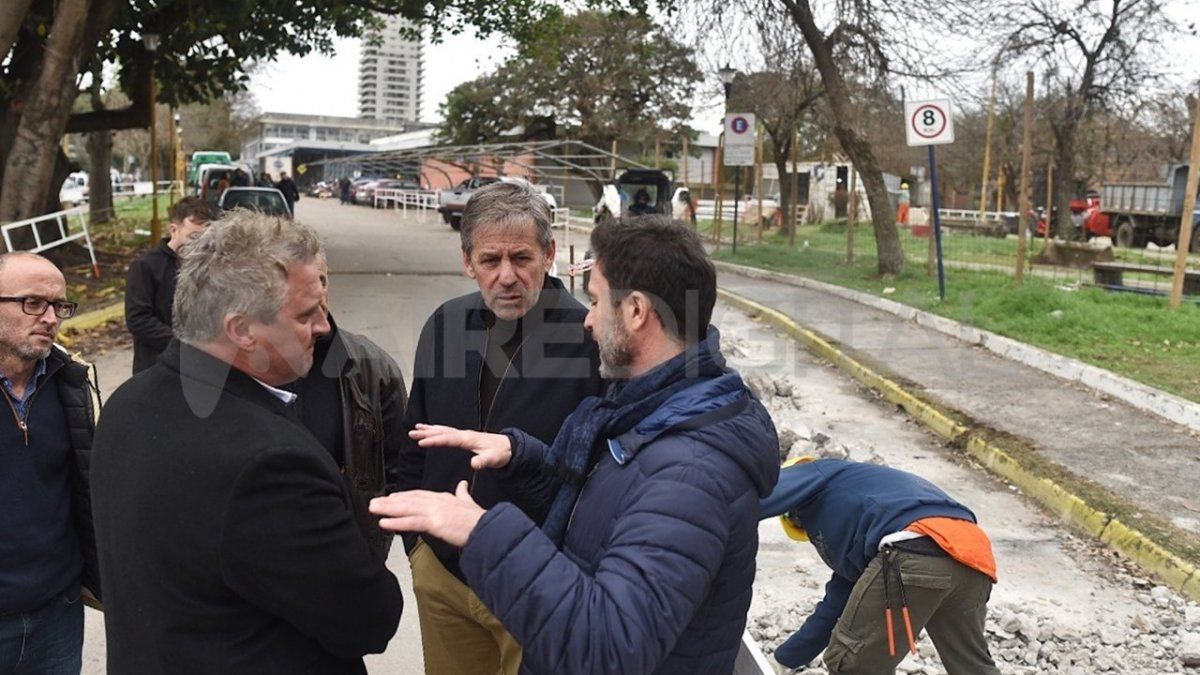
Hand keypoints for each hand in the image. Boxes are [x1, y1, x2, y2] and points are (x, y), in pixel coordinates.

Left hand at [370, 481, 484, 546]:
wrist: (488, 528)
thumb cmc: (479, 520)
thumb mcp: (468, 502)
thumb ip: (462, 493)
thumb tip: (462, 484)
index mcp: (443, 498)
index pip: (419, 495)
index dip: (403, 496)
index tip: (391, 498)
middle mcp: (437, 502)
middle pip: (409, 500)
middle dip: (390, 502)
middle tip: (374, 503)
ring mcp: (435, 511)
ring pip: (407, 509)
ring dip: (388, 509)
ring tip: (373, 509)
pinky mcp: (435, 523)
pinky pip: (412, 522)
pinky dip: (397, 522)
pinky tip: (384, 523)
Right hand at [409, 423, 512, 469]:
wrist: (508, 447)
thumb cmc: (500, 453)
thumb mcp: (493, 459)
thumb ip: (483, 461)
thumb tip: (474, 464)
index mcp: (468, 439)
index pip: (447, 438)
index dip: (434, 440)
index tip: (421, 442)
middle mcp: (464, 435)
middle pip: (442, 432)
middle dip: (426, 433)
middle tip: (412, 433)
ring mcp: (464, 435)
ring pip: (443, 430)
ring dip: (429, 430)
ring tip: (415, 429)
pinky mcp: (464, 437)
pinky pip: (447, 432)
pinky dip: (437, 430)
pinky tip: (430, 431)